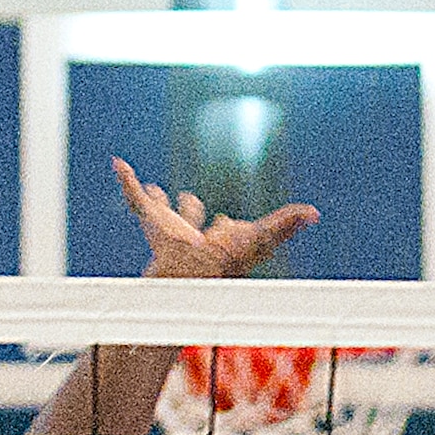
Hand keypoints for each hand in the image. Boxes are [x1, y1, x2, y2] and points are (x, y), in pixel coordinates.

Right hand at [113, 158, 317, 278]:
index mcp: (215, 240)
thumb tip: (317, 213)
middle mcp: (191, 235)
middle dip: (189, 211)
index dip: (225, 225)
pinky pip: (133, 196)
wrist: (189, 271)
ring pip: (160, 211)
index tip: (225, 220)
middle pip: (189, 219)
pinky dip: (125, 179)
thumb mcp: (263, 236)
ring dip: (157, 199)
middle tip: (190, 199)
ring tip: (156, 190)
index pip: (221, 229)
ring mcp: (167, 228)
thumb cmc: (227, 260)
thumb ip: (287, 223)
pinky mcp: (149, 220)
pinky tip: (118, 163)